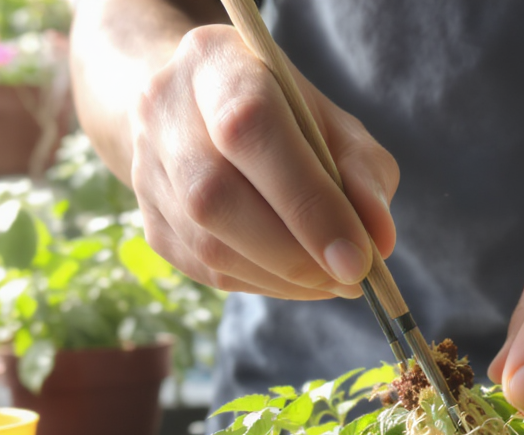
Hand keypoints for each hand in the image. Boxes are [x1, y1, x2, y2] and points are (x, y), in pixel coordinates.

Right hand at [131, 24, 398, 298]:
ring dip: (281, 276)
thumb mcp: (335, 125)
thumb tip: (378, 240)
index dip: (305, 201)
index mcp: (214, 62)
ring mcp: (145, 167)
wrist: (204, 114)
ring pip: (207, 244)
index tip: (356, 257)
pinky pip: (204, 271)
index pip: (250, 128)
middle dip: (293, 252)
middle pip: (216, 196)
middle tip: (350, 277)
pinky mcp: (148, 220)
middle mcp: (163, 109)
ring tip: (330, 279)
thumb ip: (364, 173)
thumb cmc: (284, 117)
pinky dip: (261, 283)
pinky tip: (294, 277)